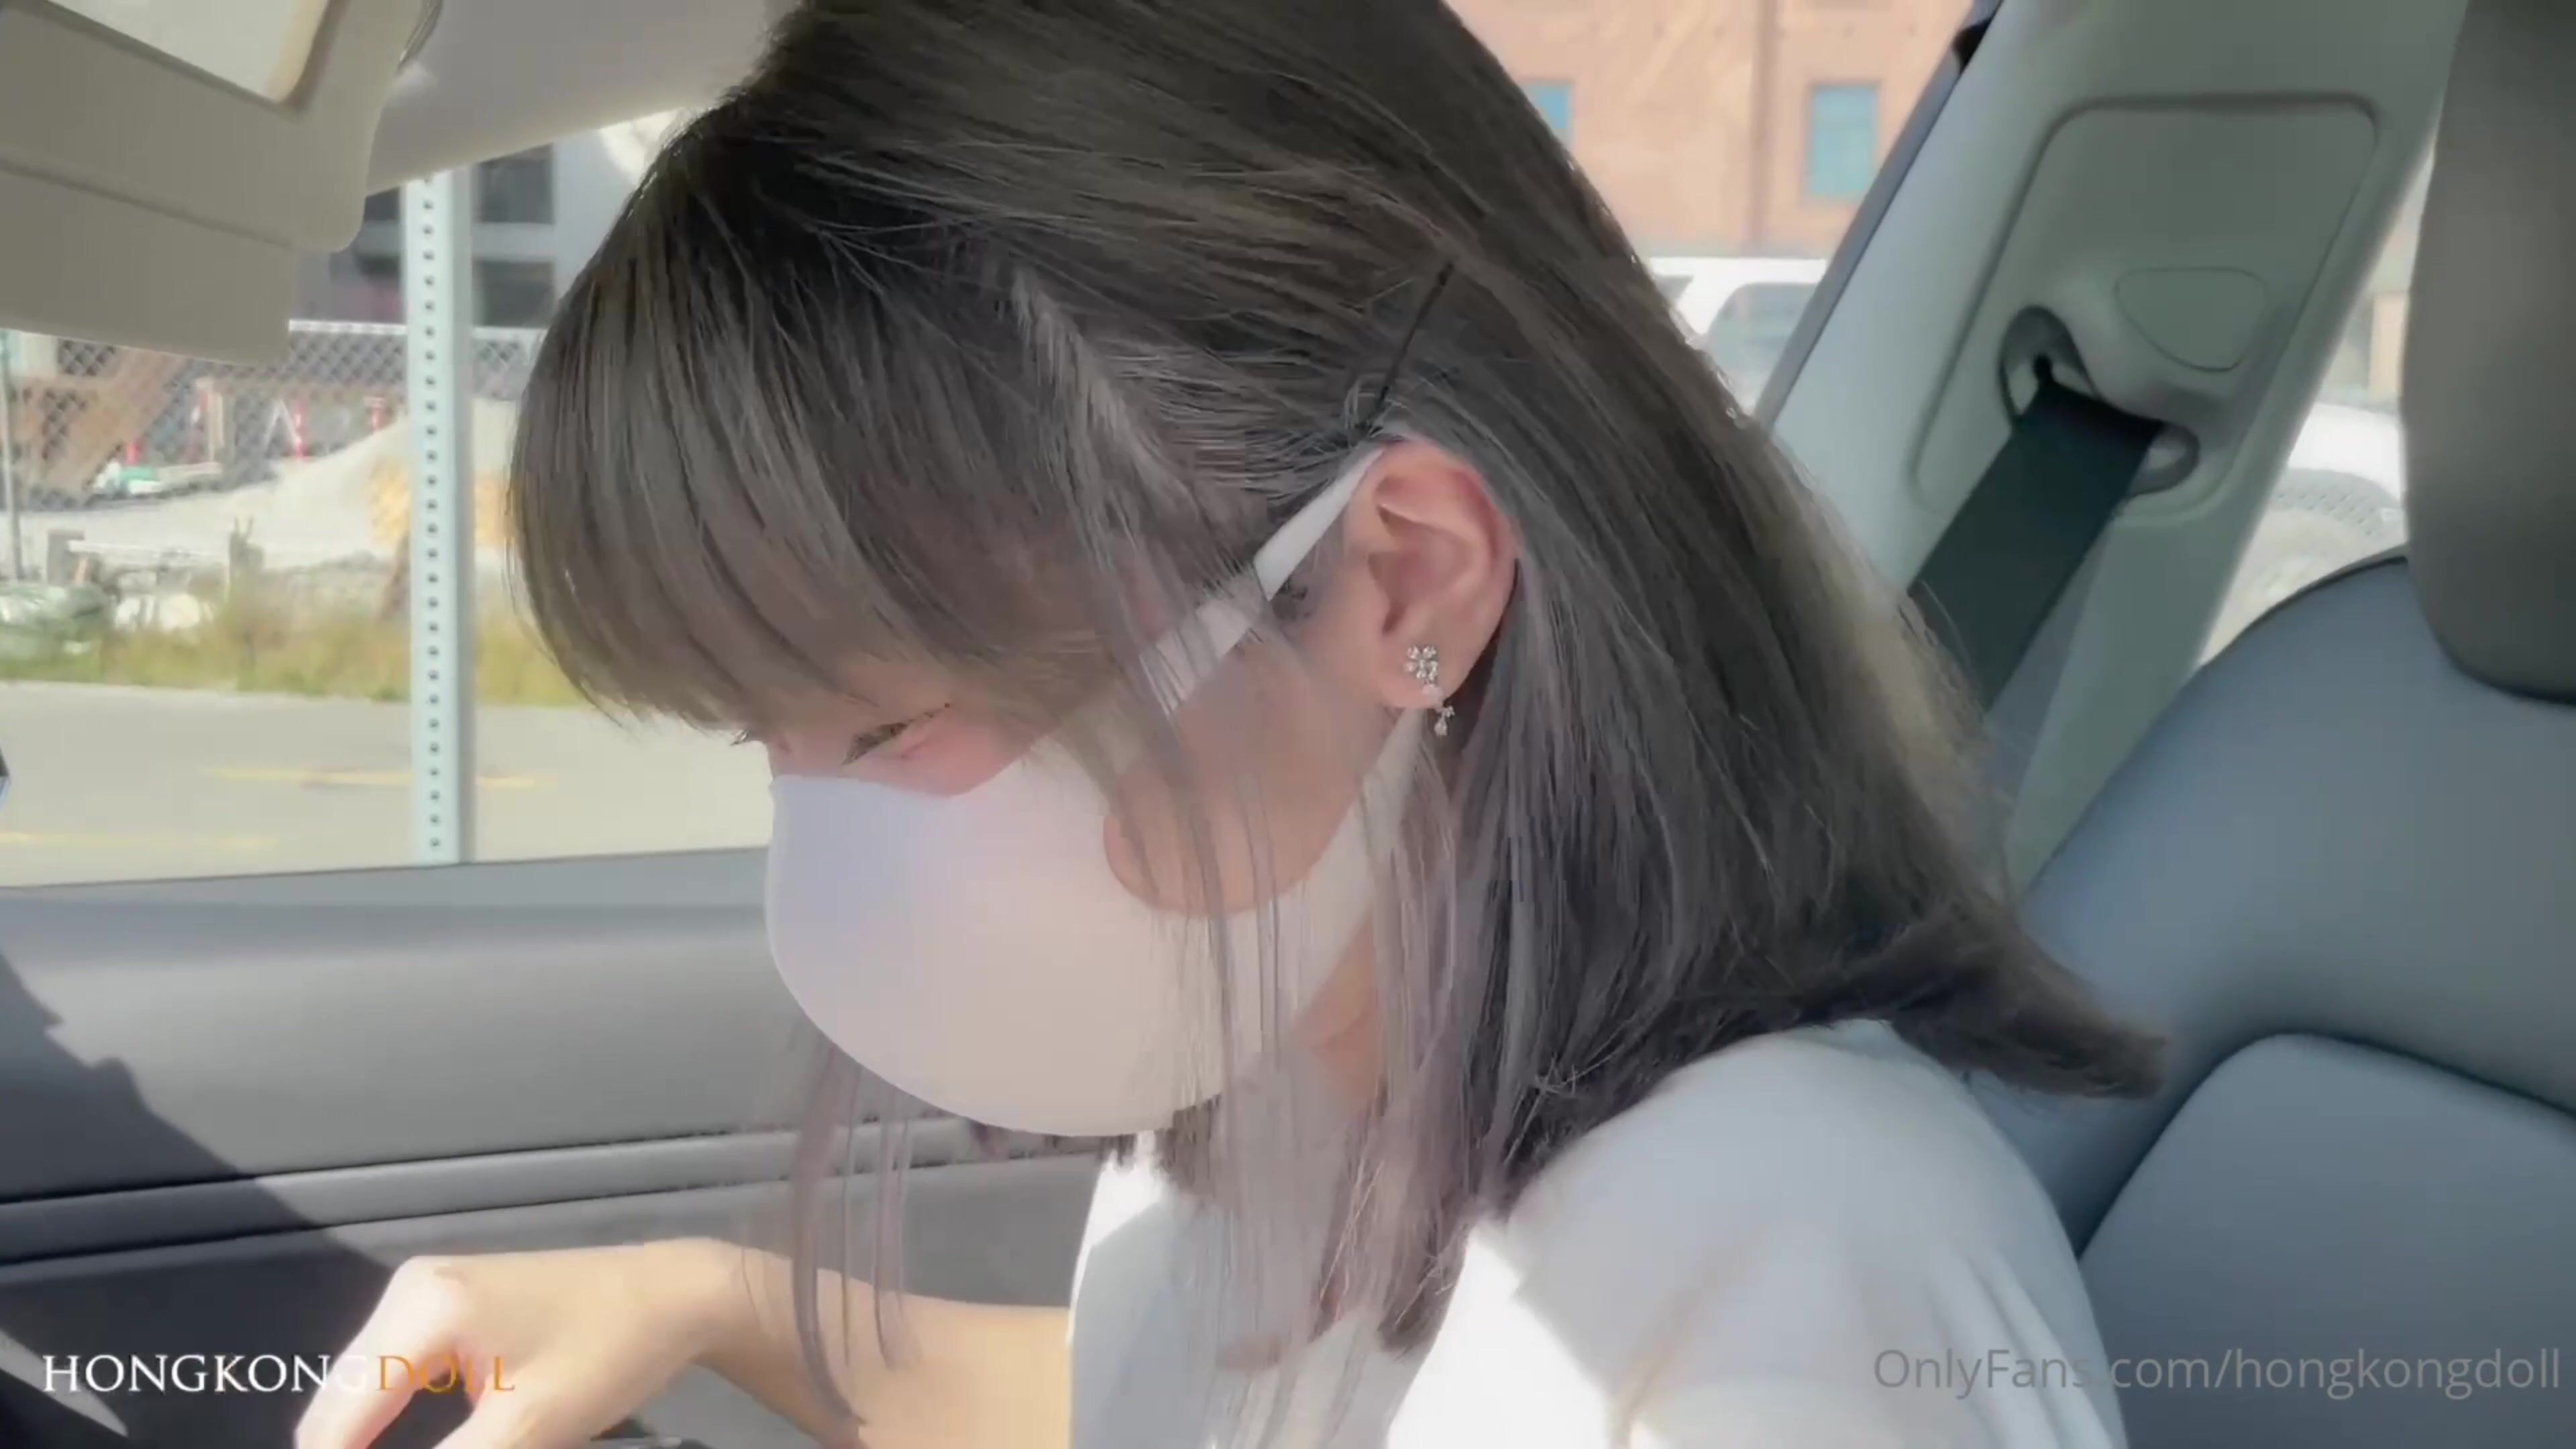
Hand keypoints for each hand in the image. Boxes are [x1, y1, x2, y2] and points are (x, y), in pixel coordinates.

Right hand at [295, 1240, 740, 1448]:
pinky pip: (391, 1373)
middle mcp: (409, 1289)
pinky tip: (408, 1444)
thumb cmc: (609, 1355)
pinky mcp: (445, 1303)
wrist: (675, 1296)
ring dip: (363, 1441)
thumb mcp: (525, 1431)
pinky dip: (388, 1418)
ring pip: (361, 1390)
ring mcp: (425, 1290)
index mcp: (423, 1310)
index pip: (337, 1420)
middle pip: (338, 1403)